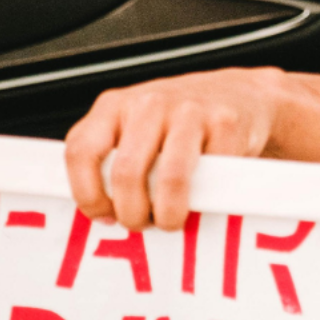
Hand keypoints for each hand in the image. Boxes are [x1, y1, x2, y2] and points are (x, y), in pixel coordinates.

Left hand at [65, 68, 286, 230]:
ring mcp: (189, 110)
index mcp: (114, 106)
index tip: (104, 216)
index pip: (81, 153)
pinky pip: (211, 177)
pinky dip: (206, 200)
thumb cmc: (177, 124)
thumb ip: (110, 159)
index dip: (88, 195)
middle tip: (142, 224)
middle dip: (132, 213)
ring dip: (167, 214)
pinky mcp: (225, 123)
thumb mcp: (133, 129)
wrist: (238, 95)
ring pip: (168, 178)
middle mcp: (148, 103)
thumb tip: (100, 214)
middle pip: (125, 173)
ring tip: (170, 221)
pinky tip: (202, 201)